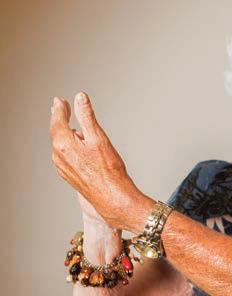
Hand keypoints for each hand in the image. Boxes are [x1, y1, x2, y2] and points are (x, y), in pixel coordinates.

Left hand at [50, 93, 149, 230]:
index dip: (59, 108)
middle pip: (56, 132)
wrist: (112, 196)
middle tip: (60, 107)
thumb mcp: (98, 137)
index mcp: (64, 145)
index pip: (57, 121)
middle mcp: (58, 156)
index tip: (60, 100)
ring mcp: (62, 167)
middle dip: (59, 118)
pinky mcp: (69, 174)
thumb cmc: (108, 170)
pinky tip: (76, 146)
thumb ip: (87, 116)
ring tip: (69, 124)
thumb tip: (80, 98)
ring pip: (59, 144)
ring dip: (63, 132)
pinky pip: (64, 155)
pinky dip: (67, 145)